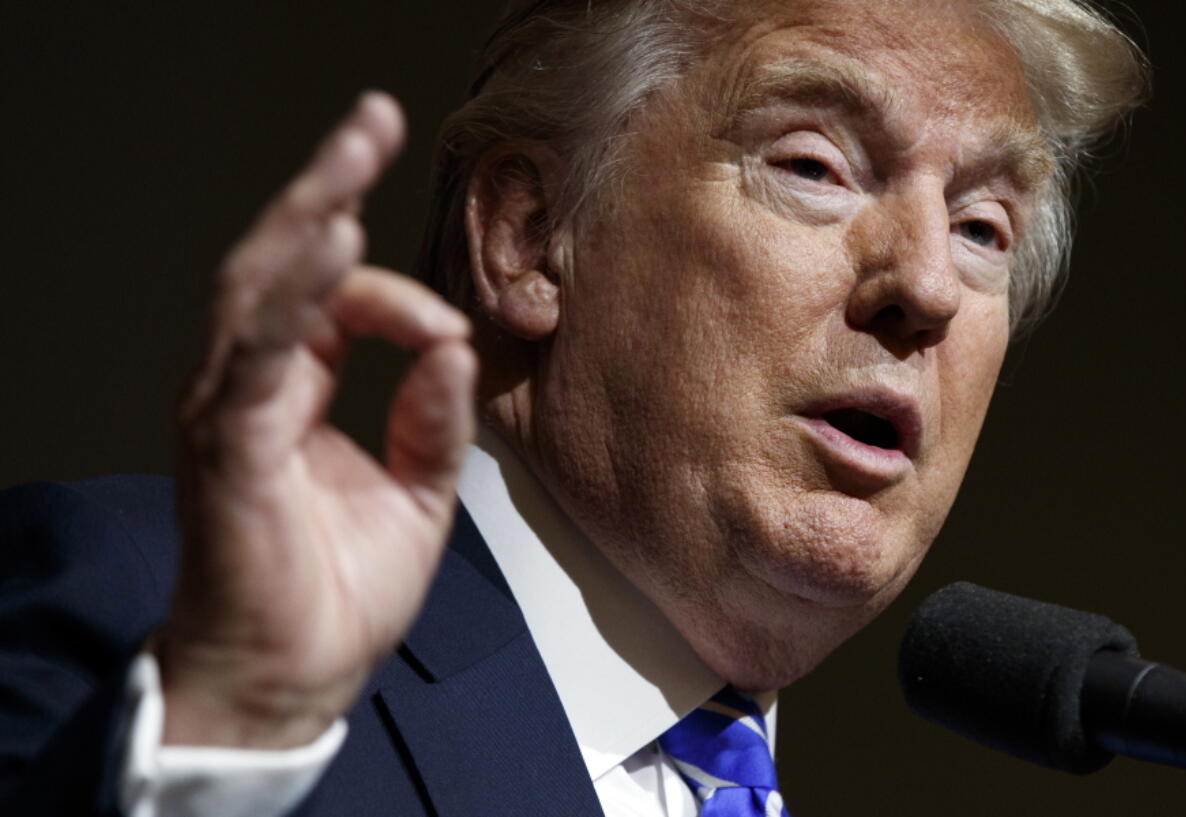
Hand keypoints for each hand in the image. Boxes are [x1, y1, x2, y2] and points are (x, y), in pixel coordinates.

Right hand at [155, 92, 475, 748]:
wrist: (295, 679)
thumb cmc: (340, 592)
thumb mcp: (420, 492)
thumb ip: (434, 417)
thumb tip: (455, 345)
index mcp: (296, 392)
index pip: (334, 304)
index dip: (392, 293)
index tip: (448, 327)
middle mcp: (255, 387)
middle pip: (283, 266)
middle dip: (329, 188)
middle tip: (371, 120)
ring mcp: (234, 411)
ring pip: (258, 289)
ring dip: (306, 216)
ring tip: (351, 152)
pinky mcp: (229, 446)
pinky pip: (254, 355)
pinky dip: (288, 298)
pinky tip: (325, 243)